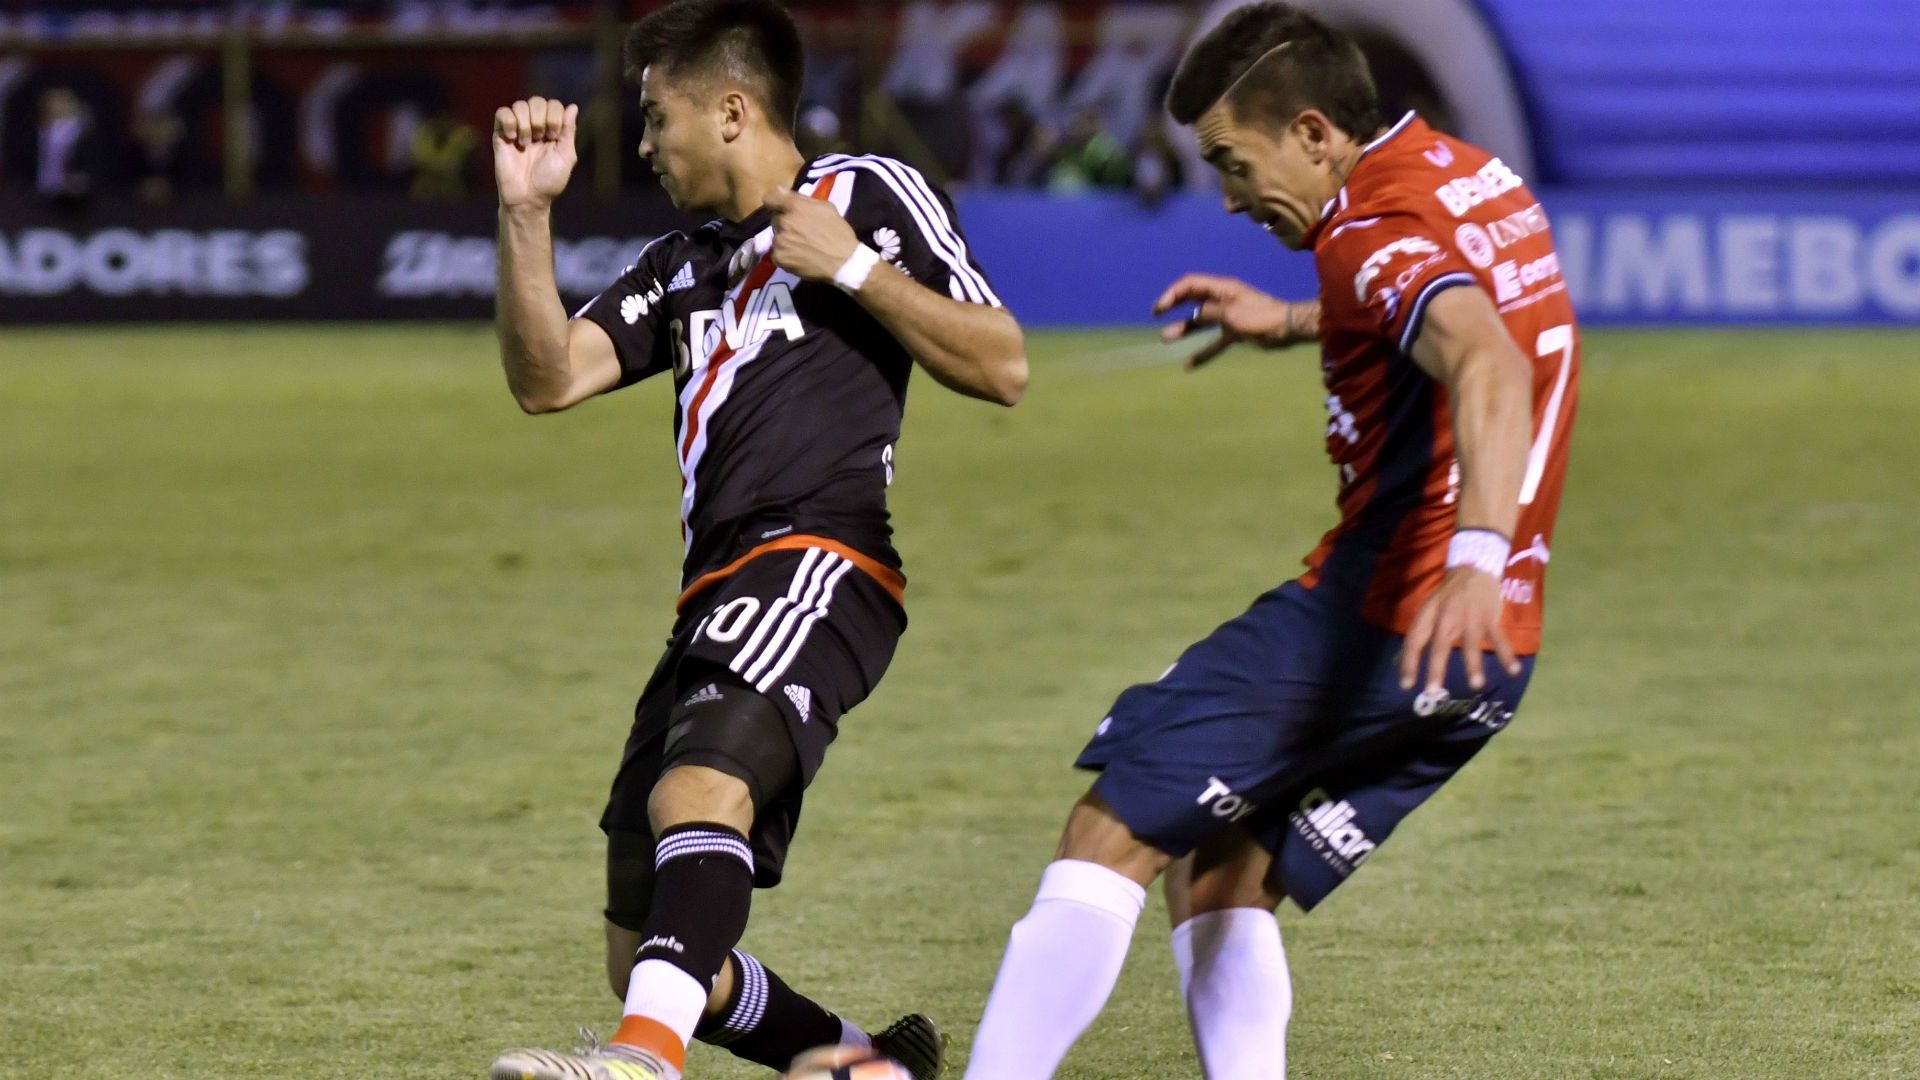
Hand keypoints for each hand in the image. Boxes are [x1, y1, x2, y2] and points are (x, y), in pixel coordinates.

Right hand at [494, 97, 577, 209]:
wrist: (528, 198)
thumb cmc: (549, 181)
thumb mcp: (566, 156)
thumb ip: (569, 130)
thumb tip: (573, 106)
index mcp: (552, 130)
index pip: (554, 105)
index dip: (555, 117)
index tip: (553, 138)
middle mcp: (534, 126)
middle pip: (537, 101)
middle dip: (541, 118)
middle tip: (540, 139)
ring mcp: (517, 129)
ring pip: (519, 105)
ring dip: (525, 123)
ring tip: (526, 143)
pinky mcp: (501, 134)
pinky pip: (502, 112)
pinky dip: (509, 122)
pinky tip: (512, 138)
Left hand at [764, 188, 858, 282]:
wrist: (844, 263)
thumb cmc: (838, 233)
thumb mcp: (826, 208)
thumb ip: (802, 199)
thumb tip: (781, 190)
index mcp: (795, 206)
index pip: (770, 198)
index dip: (774, 202)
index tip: (780, 208)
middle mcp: (784, 222)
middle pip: (775, 219)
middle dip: (786, 224)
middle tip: (801, 232)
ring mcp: (780, 241)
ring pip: (777, 237)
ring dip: (786, 240)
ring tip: (803, 247)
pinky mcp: (779, 258)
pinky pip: (777, 253)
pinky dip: (786, 255)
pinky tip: (799, 257)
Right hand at [1152, 274, 1313, 369]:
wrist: (1287, 329)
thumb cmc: (1261, 317)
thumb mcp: (1232, 314)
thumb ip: (1210, 313)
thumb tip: (1193, 315)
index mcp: (1222, 289)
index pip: (1191, 285)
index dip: (1173, 294)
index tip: (1161, 308)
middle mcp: (1223, 300)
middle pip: (1193, 299)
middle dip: (1174, 305)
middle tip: (1157, 313)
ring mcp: (1228, 316)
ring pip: (1201, 321)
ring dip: (1184, 329)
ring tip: (1166, 338)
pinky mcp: (1235, 332)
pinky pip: (1214, 342)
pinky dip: (1203, 352)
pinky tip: (1190, 365)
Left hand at [1398, 567, 1522, 694]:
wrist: (1474, 568)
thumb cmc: (1448, 596)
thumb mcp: (1428, 611)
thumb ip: (1418, 639)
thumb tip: (1398, 664)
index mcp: (1428, 615)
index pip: (1414, 640)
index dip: (1408, 662)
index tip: (1406, 685)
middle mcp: (1446, 616)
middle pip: (1440, 644)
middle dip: (1436, 669)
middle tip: (1432, 692)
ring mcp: (1470, 617)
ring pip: (1470, 643)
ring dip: (1473, 664)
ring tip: (1475, 685)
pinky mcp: (1489, 617)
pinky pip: (1499, 638)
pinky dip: (1506, 654)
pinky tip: (1513, 671)